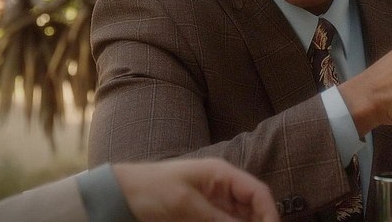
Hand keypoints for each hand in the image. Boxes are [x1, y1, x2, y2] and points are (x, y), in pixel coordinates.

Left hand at [114, 158, 278, 221]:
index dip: (270, 214)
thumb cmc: (151, 189)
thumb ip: (217, 219)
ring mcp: (213, 203)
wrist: (121, 195)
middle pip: (253, 210)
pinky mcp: (203, 216)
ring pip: (239, 220)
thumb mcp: (186, 205)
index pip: (258, 193)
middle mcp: (222, 188)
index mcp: (222, 174)